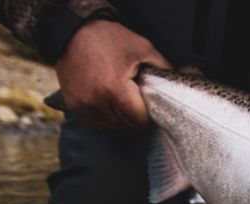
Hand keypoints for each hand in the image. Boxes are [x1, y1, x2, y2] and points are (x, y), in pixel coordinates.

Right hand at [56, 20, 170, 129]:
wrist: (73, 32)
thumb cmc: (110, 39)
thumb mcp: (143, 49)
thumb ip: (162, 68)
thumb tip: (176, 86)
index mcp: (115, 89)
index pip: (138, 121)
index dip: (148, 118)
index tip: (151, 110)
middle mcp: (96, 100)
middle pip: (125, 125)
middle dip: (136, 119)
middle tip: (140, 107)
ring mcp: (83, 104)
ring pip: (110, 126)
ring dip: (121, 121)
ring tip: (126, 105)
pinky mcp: (73, 104)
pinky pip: (95, 122)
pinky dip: (106, 119)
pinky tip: (112, 107)